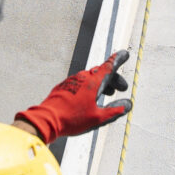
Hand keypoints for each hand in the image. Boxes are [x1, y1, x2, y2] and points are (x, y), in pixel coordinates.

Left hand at [14, 51, 131, 143]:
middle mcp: (82, 77)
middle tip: (121, 88)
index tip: (125, 54)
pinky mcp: (63, 87)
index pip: (108, 66)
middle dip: (113, 79)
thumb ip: (115, 110)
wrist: (46, 120)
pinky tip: (90, 99)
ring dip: (101, 84)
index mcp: (92, 82)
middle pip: (101, 73)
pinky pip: (80, 84)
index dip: (118, 60)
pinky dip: (89, 88)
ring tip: (107, 94)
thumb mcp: (98, 118)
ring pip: (90, 78)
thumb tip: (128, 104)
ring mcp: (71, 81)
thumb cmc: (73, 119)